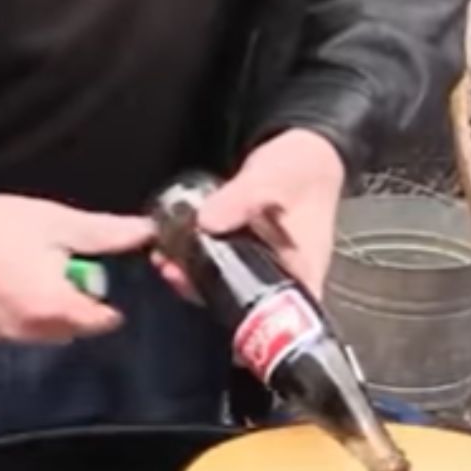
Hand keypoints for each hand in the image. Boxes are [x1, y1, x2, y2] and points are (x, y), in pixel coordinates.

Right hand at [0, 194, 153, 343]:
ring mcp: (2, 335)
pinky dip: (18, 311)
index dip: (103, 296)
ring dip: (46, 307)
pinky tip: (5, 279)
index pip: (101, 321)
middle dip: (74, 301)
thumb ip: (106, 233)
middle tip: (57, 263)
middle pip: (72, 327)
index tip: (92, 274)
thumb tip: (143, 232)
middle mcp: (29, 331)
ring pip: (43, 330)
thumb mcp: (59, 222)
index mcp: (55, 307)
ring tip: (28, 267)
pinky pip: (14, 329)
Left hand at [154, 129, 344, 300]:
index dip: (247, 322)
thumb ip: (240, 199)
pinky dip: (195, 260)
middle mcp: (282, 276)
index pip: (280, 316)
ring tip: (166, 262)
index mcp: (302, 270)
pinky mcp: (244, 252)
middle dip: (203, 293)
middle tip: (175, 275)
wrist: (304, 149)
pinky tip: (173, 249)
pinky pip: (217, 264)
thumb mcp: (272, 179)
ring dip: (193, 277)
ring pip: (225, 285)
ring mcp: (262, 265)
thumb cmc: (303, 169)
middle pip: (243, 304)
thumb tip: (207, 221)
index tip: (208, 301)